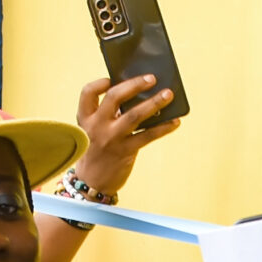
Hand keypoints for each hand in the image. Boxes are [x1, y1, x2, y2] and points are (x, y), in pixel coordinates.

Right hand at [73, 74, 180, 192]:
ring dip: (154, 103)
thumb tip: (140, 96)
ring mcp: (111, 138)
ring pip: (135, 115)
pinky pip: (148, 136)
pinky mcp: (125, 151)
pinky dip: (164, 127)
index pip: (88, 93)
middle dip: (135, 85)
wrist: (93, 183)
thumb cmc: (98, 151)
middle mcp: (96, 126)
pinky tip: (175, 121)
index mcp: (85, 118)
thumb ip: (109, 115)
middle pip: (115, 97)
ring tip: (168, 94)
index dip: (100, 83)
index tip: (111, 79)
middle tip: (151, 78)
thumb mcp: (94, 130)